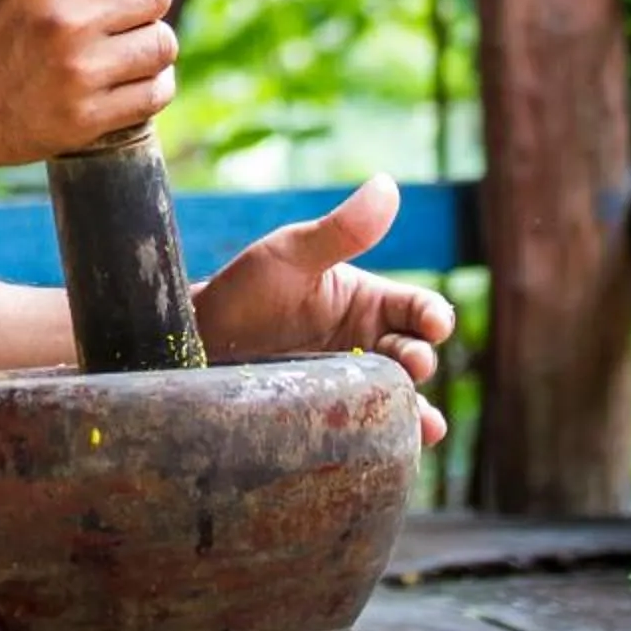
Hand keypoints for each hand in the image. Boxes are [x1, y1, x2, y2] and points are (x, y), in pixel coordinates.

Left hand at [193, 175, 455, 446]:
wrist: (197, 343)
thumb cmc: (245, 290)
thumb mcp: (291, 254)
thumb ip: (341, 229)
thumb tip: (388, 184)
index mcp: (367, 302)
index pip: (418, 309)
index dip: (432, 316)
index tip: (433, 324)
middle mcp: (368, 344)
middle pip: (414, 355)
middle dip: (421, 360)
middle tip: (412, 365)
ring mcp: (351, 384)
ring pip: (400, 399)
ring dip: (419, 410)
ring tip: (427, 423)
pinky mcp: (332, 417)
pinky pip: (369, 427)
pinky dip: (390, 437)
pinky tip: (397, 446)